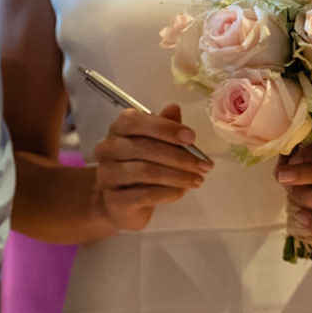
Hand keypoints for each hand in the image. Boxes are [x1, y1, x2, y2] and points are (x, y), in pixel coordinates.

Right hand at [89, 103, 210, 231]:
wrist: (119, 204)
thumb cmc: (140, 169)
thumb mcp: (155, 145)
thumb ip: (164, 127)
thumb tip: (174, 108)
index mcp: (118, 130)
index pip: (135, 121)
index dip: (164, 128)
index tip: (191, 137)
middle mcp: (107, 150)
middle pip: (144, 148)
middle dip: (180, 157)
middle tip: (204, 165)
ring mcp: (107, 175)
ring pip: (146, 171)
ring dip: (178, 176)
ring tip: (197, 180)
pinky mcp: (113, 199)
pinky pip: (145, 194)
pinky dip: (168, 192)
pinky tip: (181, 191)